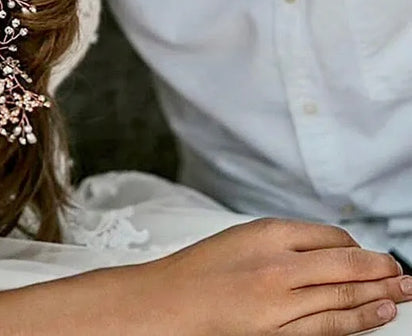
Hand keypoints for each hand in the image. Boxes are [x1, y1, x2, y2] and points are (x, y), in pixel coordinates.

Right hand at [142, 217, 411, 334]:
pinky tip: (378, 314)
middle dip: (381, 270)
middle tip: (403, 274)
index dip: (357, 248)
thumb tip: (330, 249)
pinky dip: (359, 320)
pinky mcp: (277, 333)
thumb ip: (284, 241)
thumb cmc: (201, 270)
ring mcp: (280, 302)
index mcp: (269, 232)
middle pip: (346, 265)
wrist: (169, 303)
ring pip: (344, 296)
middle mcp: (279, 264)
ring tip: (403, 293)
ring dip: (379, 295)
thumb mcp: (243, 237)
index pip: (332, 237)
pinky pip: (328, 326)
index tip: (370, 255)